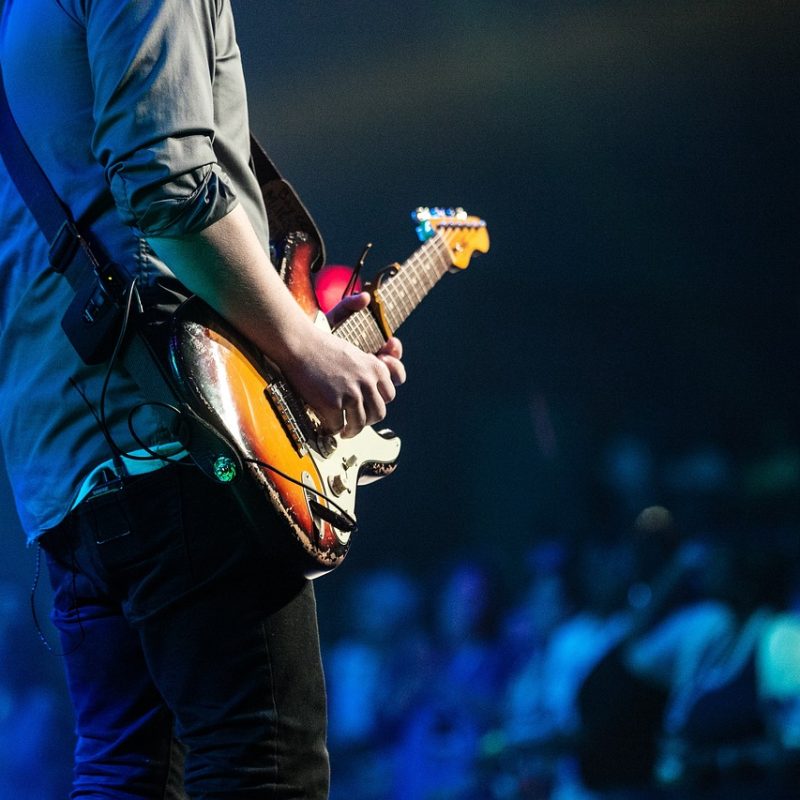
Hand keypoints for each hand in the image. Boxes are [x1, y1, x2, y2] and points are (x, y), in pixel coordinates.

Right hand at [284, 292, 405, 437]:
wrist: (296, 345)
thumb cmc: (315, 336)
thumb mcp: (341, 320)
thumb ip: (353, 309)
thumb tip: (365, 296)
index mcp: (375, 366)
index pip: (391, 393)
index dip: (380, 400)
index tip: (371, 406)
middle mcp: (368, 380)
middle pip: (379, 412)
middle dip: (368, 419)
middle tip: (357, 422)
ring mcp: (352, 393)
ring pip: (361, 423)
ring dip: (352, 430)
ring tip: (345, 431)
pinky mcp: (334, 404)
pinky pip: (338, 426)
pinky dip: (332, 429)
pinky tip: (327, 427)